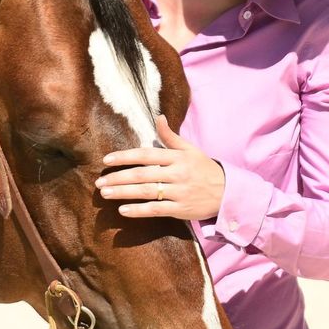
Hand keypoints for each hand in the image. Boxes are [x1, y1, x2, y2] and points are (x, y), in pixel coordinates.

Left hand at [94, 115, 224, 220]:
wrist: (229, 193)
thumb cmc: (205, 169)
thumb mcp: (191, 150)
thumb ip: (171, 136)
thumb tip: (158, 117)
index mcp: (177, 157)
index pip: (146, 155)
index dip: (125, 157)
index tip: (107, 160)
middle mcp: (177, 173)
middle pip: (142, 174)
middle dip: (118, 177)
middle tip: (99, 181)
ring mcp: (179, 192)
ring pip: (146, 192)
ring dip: (123, 192)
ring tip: (105, 193)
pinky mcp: (181, 210)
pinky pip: (156, 210)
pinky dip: (139, 210)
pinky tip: (123, 210)